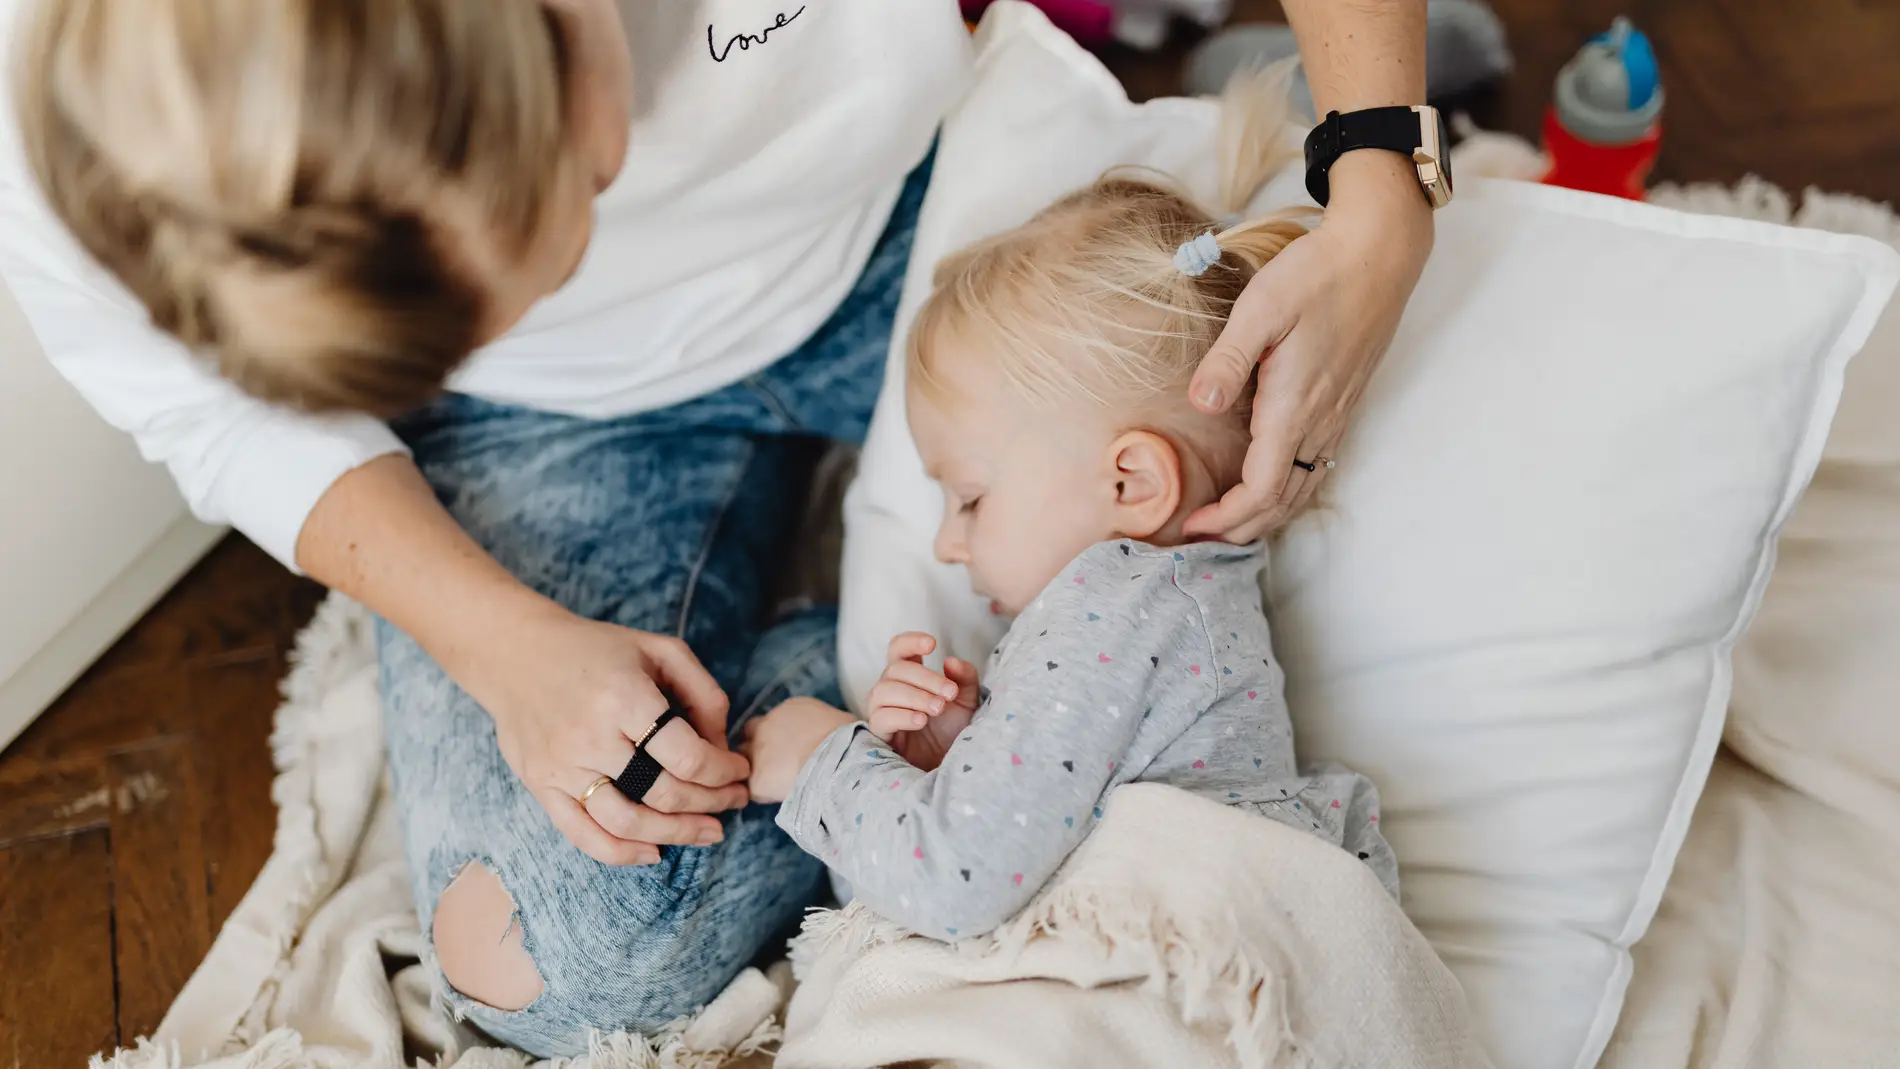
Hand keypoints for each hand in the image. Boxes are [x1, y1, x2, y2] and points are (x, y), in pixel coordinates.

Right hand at [456, 608, 751, 866]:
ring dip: (677, 835)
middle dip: (712, 804)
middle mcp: (591, 736)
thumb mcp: (659, 649)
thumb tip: (723, 747)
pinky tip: (654, 852)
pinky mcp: (541, 784)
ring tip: (708, 832)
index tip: (740, 772)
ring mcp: (562, 766)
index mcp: (624, 697)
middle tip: (735, 802)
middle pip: (664, 793)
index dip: (724, 773)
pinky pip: (582, 835)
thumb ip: (703, 692)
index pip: (688, 757)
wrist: (517, 651)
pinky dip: (621, 853)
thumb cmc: (597, 649)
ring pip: (627, 823)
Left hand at [740, 697, 857, 803]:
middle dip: (758, 748)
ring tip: (776, 784)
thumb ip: (820, 724)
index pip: (771, 720)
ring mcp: (756, 752)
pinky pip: (753, 789)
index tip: (787, 747)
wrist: (839, 763)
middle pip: (749, 735)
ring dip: (756, 770)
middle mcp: (766, 725)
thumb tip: (826, 734)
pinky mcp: (755, 780)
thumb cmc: (848, 741)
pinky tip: (777, 797)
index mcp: (789, 708)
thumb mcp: (836, 720)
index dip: (776, 735)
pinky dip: (763, 793)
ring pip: (745, 762)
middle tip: (775, 765)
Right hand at [867, 632, 980, 772]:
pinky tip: (921, 720)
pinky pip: (881, 718)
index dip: (910, 641)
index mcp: (910, 677)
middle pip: (895, 669)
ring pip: (884, 691)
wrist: (949, 766)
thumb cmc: (953, 731)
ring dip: (914, 696)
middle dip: (925, 678)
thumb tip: (950, 661)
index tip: (932, 644)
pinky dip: (902, 716)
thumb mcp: (967, 702)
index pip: (898, 649)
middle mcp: (891, 690)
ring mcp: (881, 712)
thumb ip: (964, 678)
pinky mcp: (879, 735)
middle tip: (949, 693)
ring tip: (938, 708)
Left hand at [1185, 151, 1433, 541]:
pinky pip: (1315, 467)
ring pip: (1302, 489)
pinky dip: (1286, 492)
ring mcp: (1337, 416)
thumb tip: (1202, 403)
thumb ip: (1229, 359)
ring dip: (1264, 516)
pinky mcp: (1344, 404)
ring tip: (1225, 524)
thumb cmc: (1318, 274)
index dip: (1226, 518)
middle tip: (1198, 539)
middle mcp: (1320, 422)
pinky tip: (1265, 486)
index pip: (1262, 489)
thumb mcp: (1262, 307)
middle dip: (1240, 529)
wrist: (1379, 254)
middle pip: (1283, 503)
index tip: (1191, 526)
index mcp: (1295, 407)